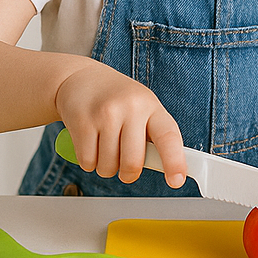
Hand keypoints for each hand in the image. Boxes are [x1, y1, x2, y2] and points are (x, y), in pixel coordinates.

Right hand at [54, 61, 187, 187]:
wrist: (81, 77)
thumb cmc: (117, 98)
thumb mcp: (143, 107)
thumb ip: (153, 135)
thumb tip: (164, 167)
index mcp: (152, 107)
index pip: (168, 137)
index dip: (174, 161)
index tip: (176, 180)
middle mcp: (131, 108)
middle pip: (133, 162)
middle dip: (129, 174)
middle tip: (126, 167)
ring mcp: (106, 114)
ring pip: (108, 167)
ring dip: (106, 167)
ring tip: (105, 147)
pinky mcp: (82, 122)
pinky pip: (88, 162)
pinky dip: (89, 162)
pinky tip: (90, 144)